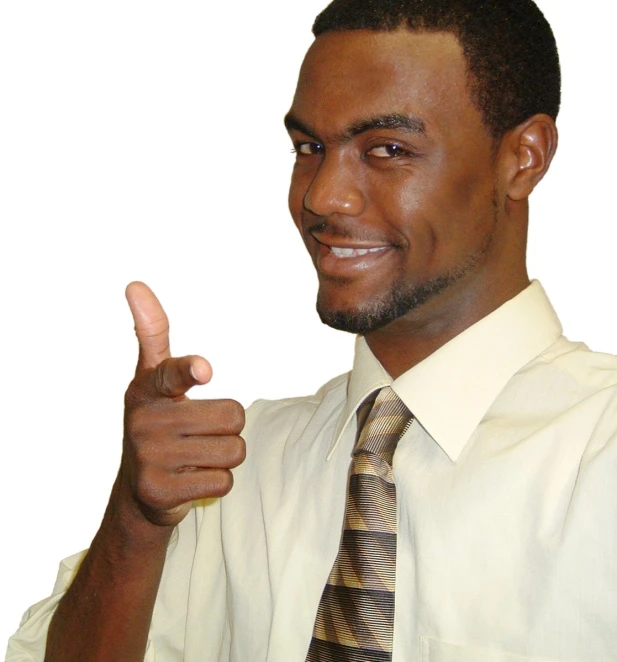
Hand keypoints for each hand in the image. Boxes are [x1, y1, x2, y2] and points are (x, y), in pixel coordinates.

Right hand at [119, 282, 245, 527]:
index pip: (171, 373)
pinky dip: (216, 481)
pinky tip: (191, 479)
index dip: (190, 370)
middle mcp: (144, 421)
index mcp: (146, 389)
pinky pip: (224, 480)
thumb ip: (153, 335)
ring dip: (224, 455)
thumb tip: (134, 284)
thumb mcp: (152, 380)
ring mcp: (150, 457)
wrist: (139, 491)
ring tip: (196, 456)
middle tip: (201, 433)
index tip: (204, 369)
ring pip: (233, 450)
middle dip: (228, 427)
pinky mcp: (160, 490)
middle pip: (233, 416)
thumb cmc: (156, 424)